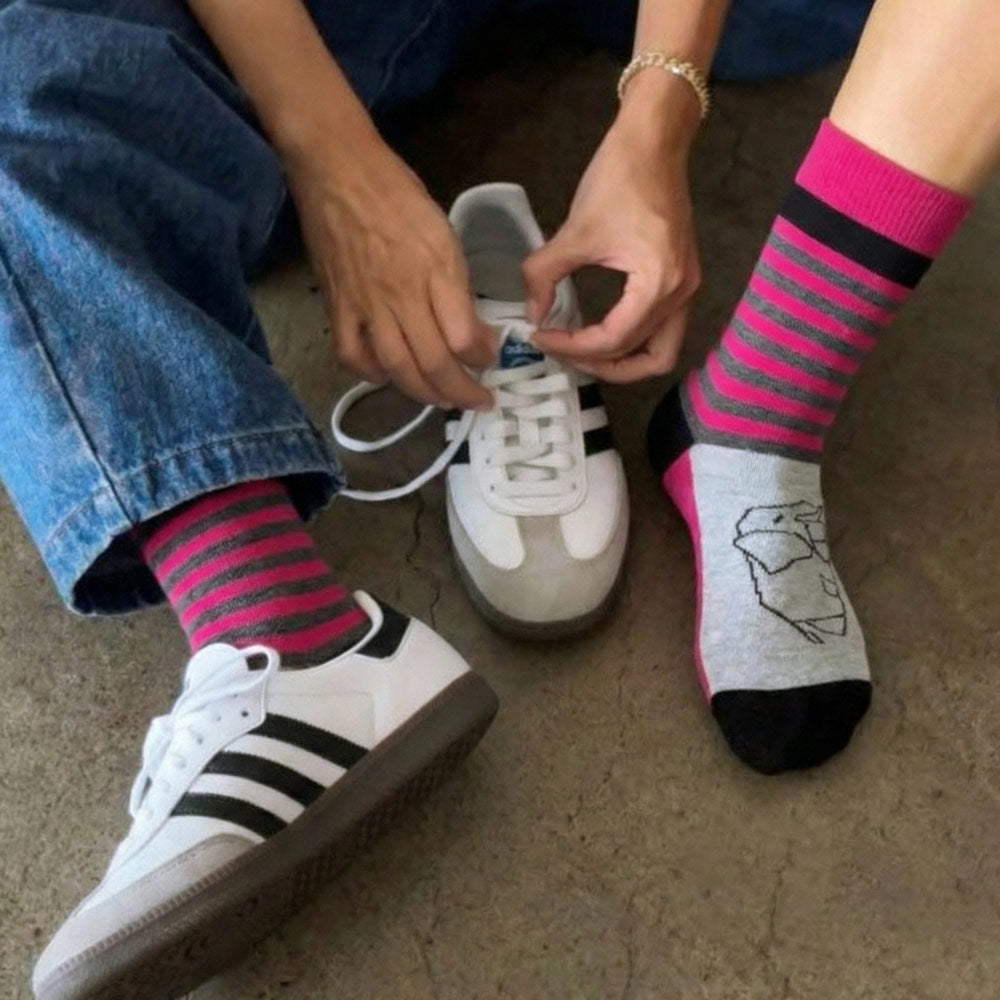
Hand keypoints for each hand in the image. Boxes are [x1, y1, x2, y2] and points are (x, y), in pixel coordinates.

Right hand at [286, 131, 493, 408]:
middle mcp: (402, 295)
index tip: (490, 361)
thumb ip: (457, 284)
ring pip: (398, 368)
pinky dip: (372, 374)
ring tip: (442, 400)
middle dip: (461, 392)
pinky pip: (353, 355)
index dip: (482, 360)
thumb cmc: (397, 194)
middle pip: (434, 363)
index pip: (463, 337)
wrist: (337, 168)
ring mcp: (366, 304)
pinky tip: (388, 377)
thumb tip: (473, 328)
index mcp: (435, 271)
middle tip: (477, 402)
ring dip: (424, 393)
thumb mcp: (444, 233)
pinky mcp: (338, 306)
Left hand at [523, 75, 701, 381]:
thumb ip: (545, 276)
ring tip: (582, 353)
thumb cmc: (618, 178)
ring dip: (622, 361)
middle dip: (597, 363)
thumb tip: (532, 313)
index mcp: (657, 283)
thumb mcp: (574, 231)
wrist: (656, 140)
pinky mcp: (682, 281)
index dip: (573, 347)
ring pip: (660, 352)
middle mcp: (680, 294)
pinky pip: (662, 331)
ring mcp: (687, 289)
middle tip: (560, 351)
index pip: (613, 340)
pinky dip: (632, 341)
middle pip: (644, 358)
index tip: (540, 337)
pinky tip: (599, 331)